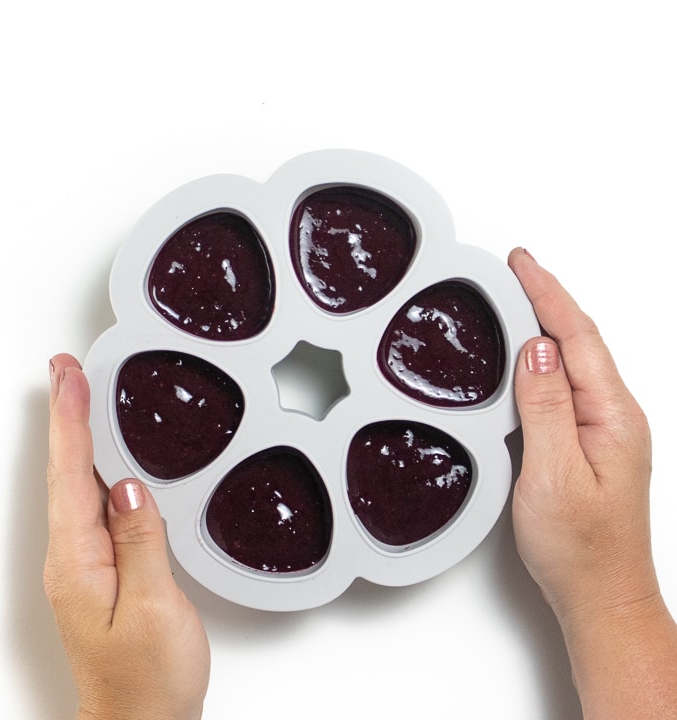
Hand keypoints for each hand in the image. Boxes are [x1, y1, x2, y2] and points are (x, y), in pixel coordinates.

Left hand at [44, 354, 209, 719]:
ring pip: (77, 483)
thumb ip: (140, 543)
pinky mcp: (102, 568)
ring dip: (76, 434)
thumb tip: (127, 487)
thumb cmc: (148, 680)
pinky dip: (93, 466)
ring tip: (79, 396)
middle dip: (65, 414)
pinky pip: (93, 503)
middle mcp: (72, 558)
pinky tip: (102, 457)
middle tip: (66, 370)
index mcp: (78, 562)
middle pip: (65, 471)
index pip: (71, 474)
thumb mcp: (154, 609)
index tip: (70, 377)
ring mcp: (84, 564)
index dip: (71, 420)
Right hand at [508, 248, 676, 718]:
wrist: (600, 594)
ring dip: (548, 324)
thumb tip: (538, 350)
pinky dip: (546, 358)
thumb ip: (546, 407)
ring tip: (519, 298)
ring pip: (574, 360)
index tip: (522, 263)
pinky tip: (530, 356)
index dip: (549, 294)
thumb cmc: (580, 547)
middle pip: (581, 340)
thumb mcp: (553, 474)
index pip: (578, 338)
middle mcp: (615, 416)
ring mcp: (605, 429)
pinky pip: (567, 385)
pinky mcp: (589, 441)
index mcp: (612, 416)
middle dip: (548, 299)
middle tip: (515, 270)